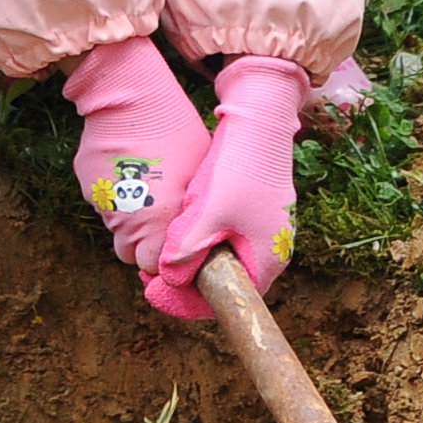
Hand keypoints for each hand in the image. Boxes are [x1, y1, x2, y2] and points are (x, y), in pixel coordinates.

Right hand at [67, 37, 210, 282]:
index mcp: (154, 224)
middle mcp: (122, 220)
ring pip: (115, 224)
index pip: (152, 267)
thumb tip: (190, 233)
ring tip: (148, 182)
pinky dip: (115, 191)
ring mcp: (100, 200)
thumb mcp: (198, 176)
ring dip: (130, 215)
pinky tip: (129, 165)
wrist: (129, 93)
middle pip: (129, 252)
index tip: (173, 245)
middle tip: (162, 218)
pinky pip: (103, 198)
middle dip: (145, 242)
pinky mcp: (85, 181)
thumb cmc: (174, 131)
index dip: (163, 259)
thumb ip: (190, 214)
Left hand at [147, 55, 305, 320]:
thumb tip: (168, 279)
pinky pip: (228, 237)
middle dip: (187, 278)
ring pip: (224, 257)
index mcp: (266, 261)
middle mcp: (271, 251)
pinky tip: (183, 224)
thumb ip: (186, 253)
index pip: (224, 300)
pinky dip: (204, 237)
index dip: (185, 301)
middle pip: (225, 281)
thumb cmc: (239, 169)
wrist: (261, 121)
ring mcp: (266, 230)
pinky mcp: (258, 212)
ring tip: (163, 248)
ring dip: (194, 256)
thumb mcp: (206, 216)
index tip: (152, 290)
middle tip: (151, 269)